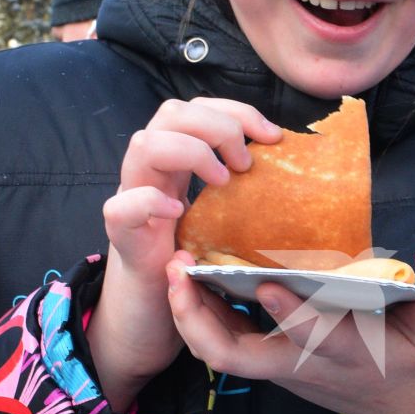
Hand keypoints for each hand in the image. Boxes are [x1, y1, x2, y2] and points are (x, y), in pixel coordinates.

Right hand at [90, 98, 281, 409]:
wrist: (154, 304)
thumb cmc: (197, 256)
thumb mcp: (227, 214)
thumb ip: (246, 188)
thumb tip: (295, 167)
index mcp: (177, 159)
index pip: (198, 108)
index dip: (235, 111)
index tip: (271, 135)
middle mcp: (152, 171)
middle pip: (170, 113)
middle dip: (215, 125)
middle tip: (246, 162)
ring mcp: (132, 197)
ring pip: (143, 144)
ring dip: (190, 152)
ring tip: (222, 181)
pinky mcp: (121, 235)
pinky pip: (119, 206)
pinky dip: (149, 202)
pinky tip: (178, 212)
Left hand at [166, 257, 414, 413]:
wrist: (406, 410)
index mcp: (348, 355)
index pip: (316, 339)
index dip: (292, 315)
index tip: (267, 283)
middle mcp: (305, 366)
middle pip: (236, 357)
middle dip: (200, 320)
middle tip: (178, 271)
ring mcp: (282, 370)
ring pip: (220, 354)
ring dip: (190, 316)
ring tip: (173, 267)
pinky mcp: (272, 364)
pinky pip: (224, 345)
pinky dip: (201, 316)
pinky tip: (189, 278)